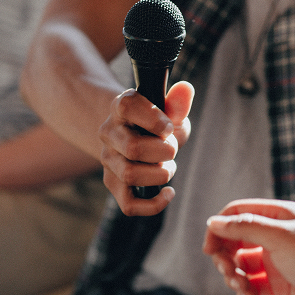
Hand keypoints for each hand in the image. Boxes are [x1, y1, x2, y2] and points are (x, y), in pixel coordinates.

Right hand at [98, 81, 193, 215]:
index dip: (155, 119)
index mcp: (121, 108)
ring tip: (167, 166)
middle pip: (133, 148)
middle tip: (172, 148)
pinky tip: (169, 192)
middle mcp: (109, 134)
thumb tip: (186, 89)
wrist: (134, 135)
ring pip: (131, 175)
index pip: (127, 106)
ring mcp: (108, 161)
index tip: (168, 127)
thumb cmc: (156, 123)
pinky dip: (154, 204)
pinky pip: (128, 205)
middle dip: (165, 151)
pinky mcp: (113, 184)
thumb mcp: (168, 112)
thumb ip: (177, 104)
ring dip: (161, 173)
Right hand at [204, 199, 294, 294]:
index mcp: (279, 216)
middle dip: (225, 256)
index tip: (209, 249)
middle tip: (226, 271)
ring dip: (234, 276)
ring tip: (242, 288)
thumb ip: (244, 228)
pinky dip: (246, 291)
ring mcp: (277, 260)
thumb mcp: (279, 238)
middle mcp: (277, 235)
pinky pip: (252, 284)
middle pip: (235, 239)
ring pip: (241, 264)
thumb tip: (213, 222)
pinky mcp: (279, 283)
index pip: (238, 213)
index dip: (219, 228)